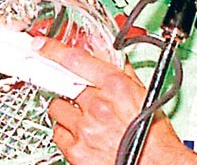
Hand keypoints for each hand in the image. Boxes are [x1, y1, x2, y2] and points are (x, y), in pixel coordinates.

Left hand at [31, 36, 196, 164]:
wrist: (156, 164)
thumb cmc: (153, 133)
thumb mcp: (142, 92)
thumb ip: (119, 68)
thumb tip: (104, 50)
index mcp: (115, 86)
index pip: (75, 60)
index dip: (53, 49)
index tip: (40, 45)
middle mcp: (97, 106)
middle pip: (62, 84)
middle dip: (66, 85)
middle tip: (72, 89)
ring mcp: (84, 129)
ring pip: (57, 109)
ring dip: (68, 111)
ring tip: (86, 117)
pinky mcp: (76, 151)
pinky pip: (58, 133)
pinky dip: (66, 132)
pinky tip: (82, 133)